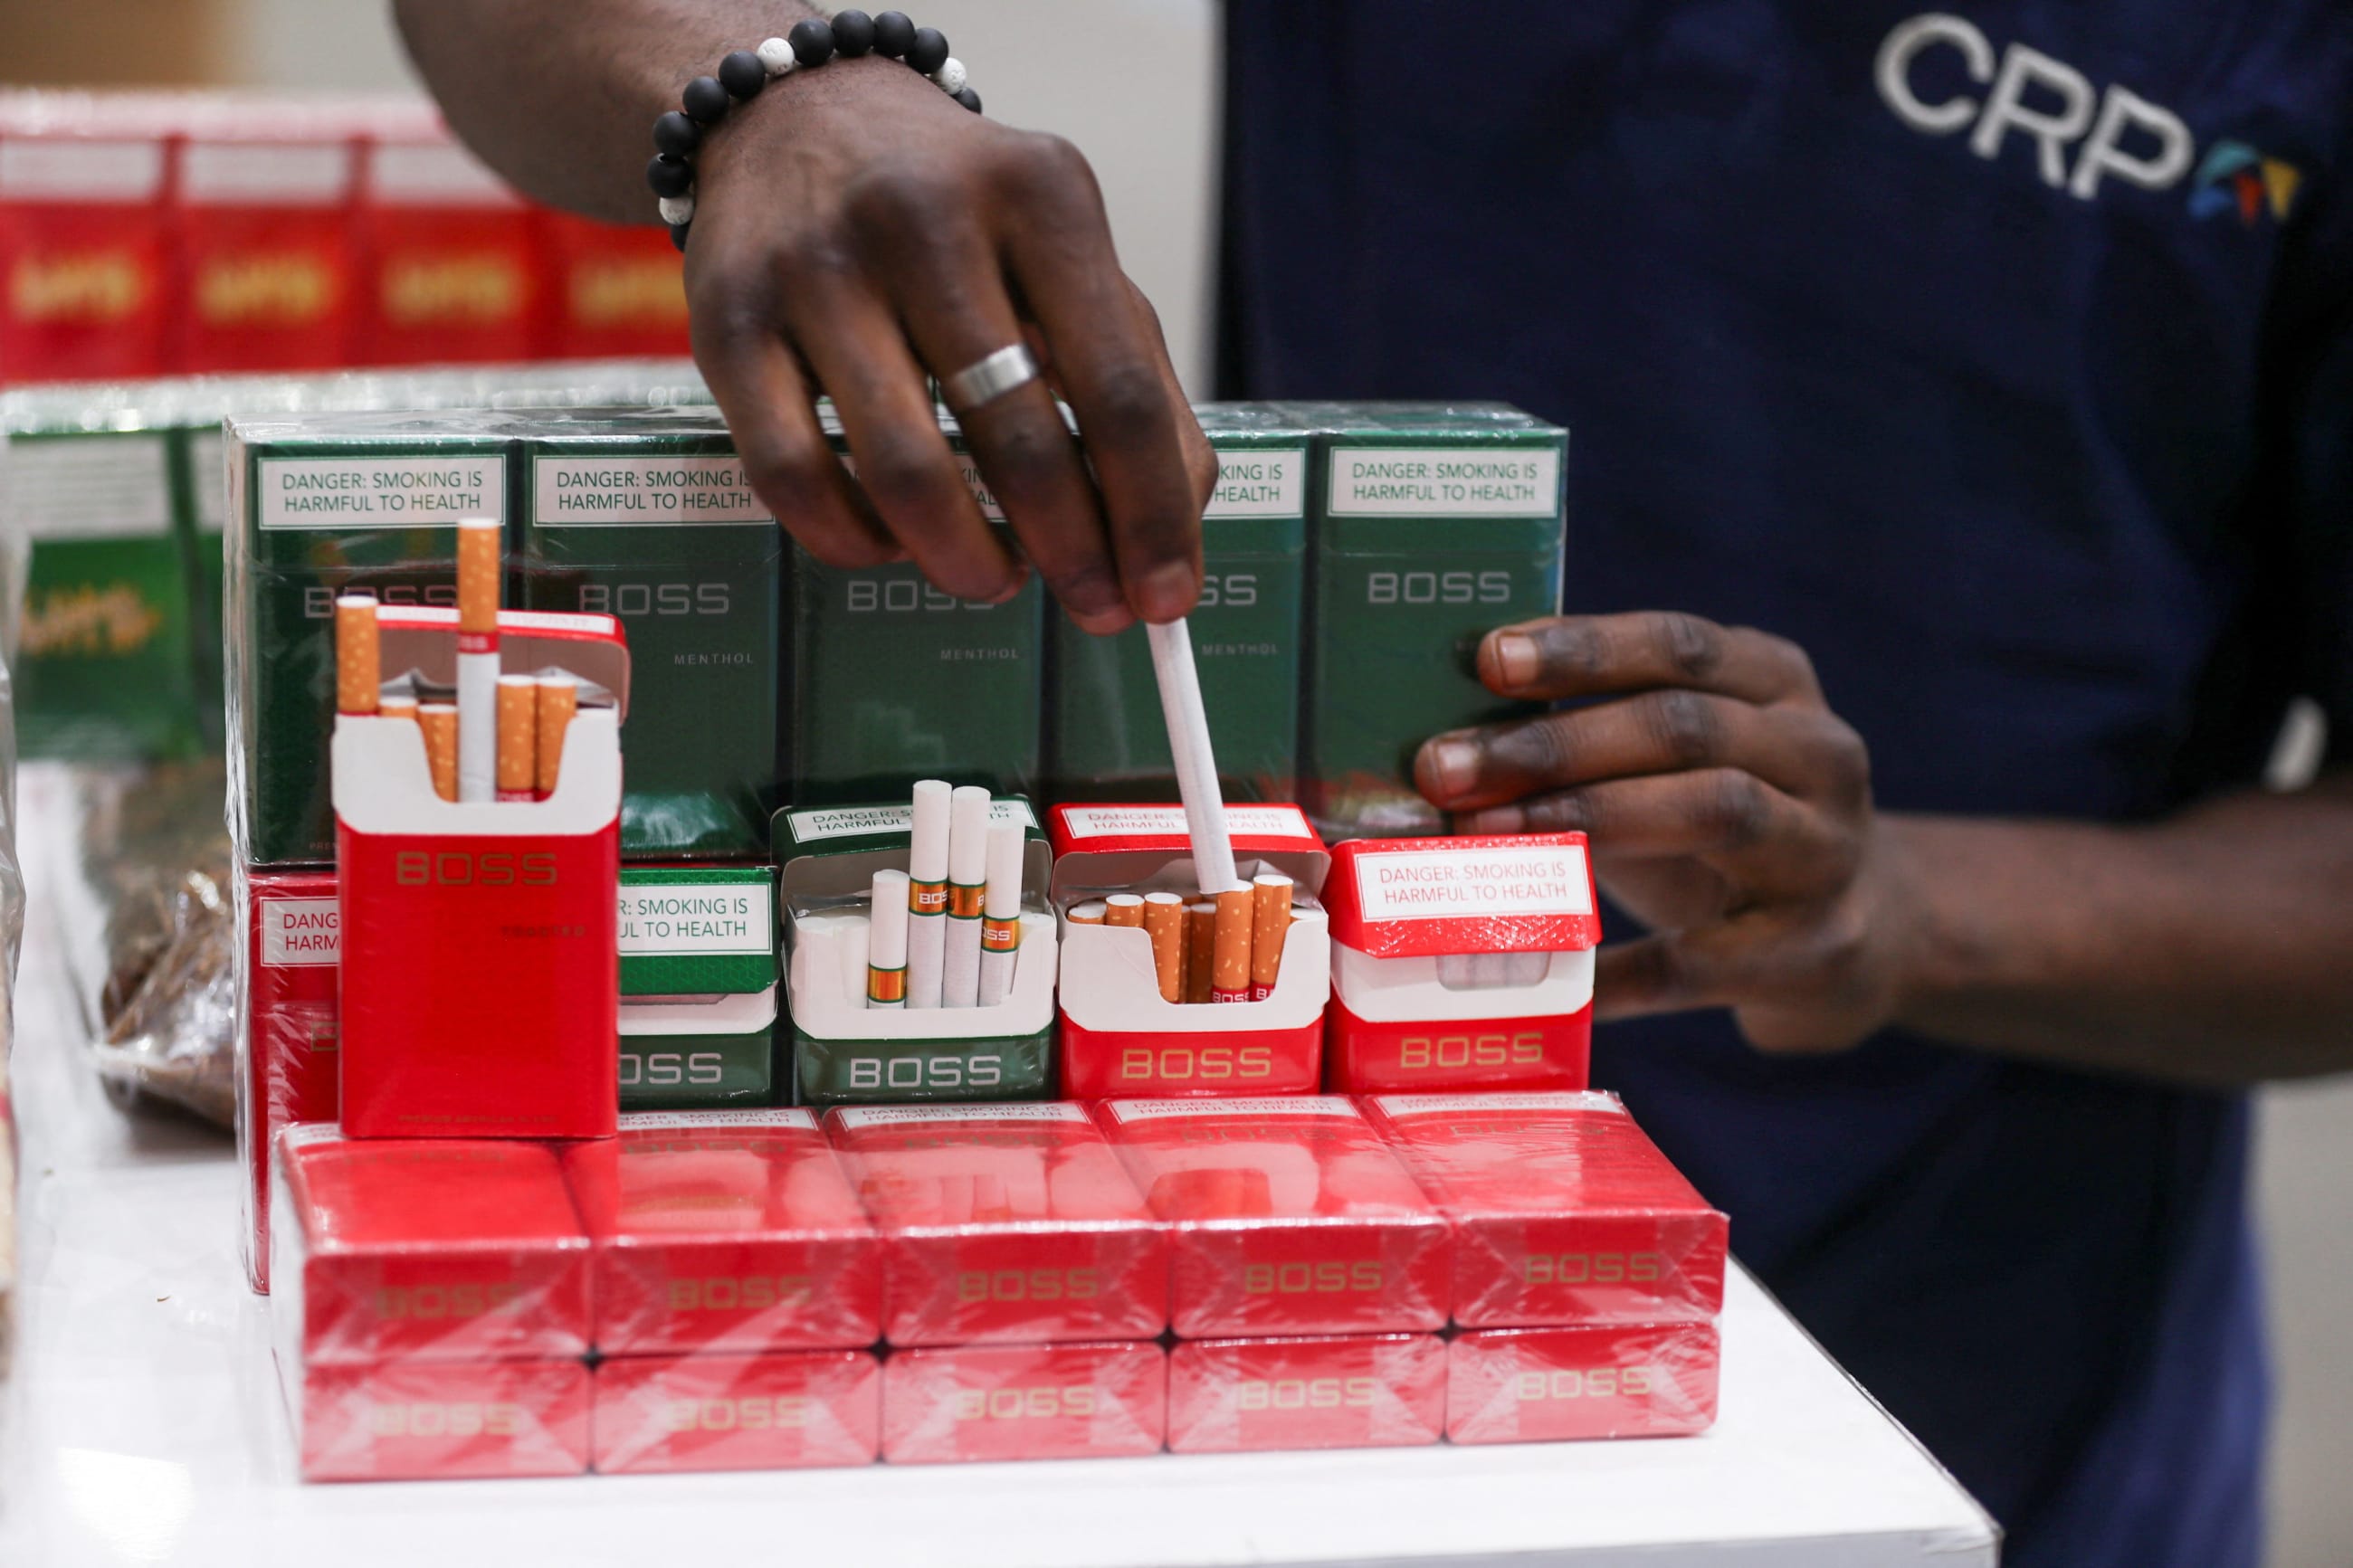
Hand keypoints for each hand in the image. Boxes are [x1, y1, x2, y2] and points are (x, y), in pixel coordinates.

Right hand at [685, 58, 1214, 631]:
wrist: (794, 117)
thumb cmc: (958, 214)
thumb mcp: (1065, 255)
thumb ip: (1137, 378)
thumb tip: (1169, 534)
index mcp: (1039, 196)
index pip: (1117, 389)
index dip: (1150, 514)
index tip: (1165, 596)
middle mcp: (924, 217)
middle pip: (1017, 440)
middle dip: (1069, 553)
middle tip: (1092, 606)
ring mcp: (816, 266)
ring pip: (903, 473)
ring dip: (964, 560)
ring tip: (993, 576)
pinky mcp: (727, 319)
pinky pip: (793, 479)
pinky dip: (855, 541)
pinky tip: (892, 543)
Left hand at [1412, 611, 1925, 1052]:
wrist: (1863, 936)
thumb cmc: (1723, 829)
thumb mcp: (1683, 760)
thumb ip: (1596, 731)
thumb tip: (1447, 738)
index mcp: (1777, 685)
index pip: (1679, 646)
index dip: (1583, 650)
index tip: (1488, 660)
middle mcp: (1819, 755)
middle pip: (1684, 729)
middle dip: (1555, 745)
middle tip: (1444, 768)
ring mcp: (1827, 852)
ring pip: (1714, 813)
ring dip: (1587, 820)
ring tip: (1481, 838)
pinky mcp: (1817, 951)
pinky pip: (1704, 963)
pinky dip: (1621, 972)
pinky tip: (1547, 976)